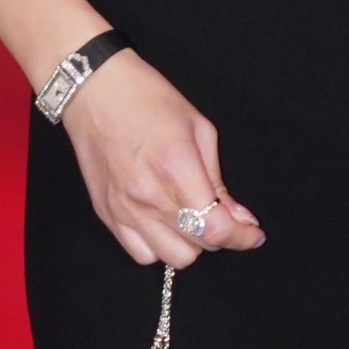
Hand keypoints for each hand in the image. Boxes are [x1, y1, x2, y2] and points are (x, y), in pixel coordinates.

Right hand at [62, 47, 265, 267]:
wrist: (94, 91)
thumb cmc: (149, 99)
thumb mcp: (199, 128)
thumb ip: (218, 180)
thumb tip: (239, 217)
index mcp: (177, 169)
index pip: (215, 229)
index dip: (242, 238)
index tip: (253, 235)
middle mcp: (149, 197)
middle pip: (196, 248)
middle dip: (218, 236)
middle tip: (220, 215)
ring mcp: (124, 210)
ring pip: (169, 258)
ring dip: (188, 244)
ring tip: (190, 218)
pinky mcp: (106, 215)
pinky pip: (139, 253)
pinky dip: (158, 246)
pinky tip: (163, 223)